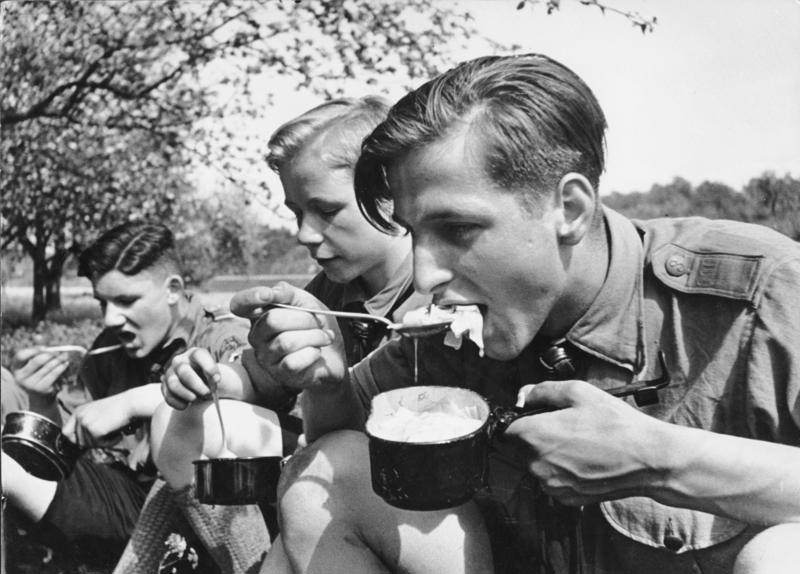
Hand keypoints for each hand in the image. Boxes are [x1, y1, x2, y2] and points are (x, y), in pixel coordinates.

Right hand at [12, 348, 69, 396]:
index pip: (20, 355)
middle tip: (60, 351)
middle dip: (50, 354)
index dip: (33, 350)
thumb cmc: (39, 375)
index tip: (45, 347)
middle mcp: (20, 377)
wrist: (42, 397)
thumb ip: (37, 350)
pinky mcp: (41, 389)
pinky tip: (66, 364)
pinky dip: (61, 367)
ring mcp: (30, 384)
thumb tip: (38, 336)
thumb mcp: (35, 364)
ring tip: (66, 356)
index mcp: (16, 368)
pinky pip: (54, 374)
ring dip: (59, 360)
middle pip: (37, 361)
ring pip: (48, 367)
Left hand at [62, 395, 131, 447]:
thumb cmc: (120, 409)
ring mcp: (85, 423)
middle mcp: (79, 416)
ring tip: (115, 431)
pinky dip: (111, 442)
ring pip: (90, 445)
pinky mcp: (94, 430)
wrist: (132, 404)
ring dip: (104, 442)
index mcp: (79, 411)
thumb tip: (81, 445)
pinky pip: (100, 445)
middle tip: (108, 435)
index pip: (66, 433)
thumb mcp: (99, 414)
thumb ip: (89, 425)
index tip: (88, 442)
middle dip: (94, 442)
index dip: (76, 440)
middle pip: (78, 442)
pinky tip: (118, 433)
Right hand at [161, 347, 217, 409]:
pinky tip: (186, 404)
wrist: (201, 388)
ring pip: (173, 384)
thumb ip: (216, 377)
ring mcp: (170, 374)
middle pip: (184, 372)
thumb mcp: (216, 376)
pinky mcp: (164, 387)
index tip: (217, 380)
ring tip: (195, 399)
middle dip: (197, 385)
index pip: (199, 355)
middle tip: (207, 393)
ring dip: (186, 394)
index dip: (209, 367)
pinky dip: (178, 403)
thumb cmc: (210, 379)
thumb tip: (214, 380)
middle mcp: (180, 361)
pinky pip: (168, 396)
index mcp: (195, 354)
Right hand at [230, 281, 346, 391]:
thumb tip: (271, 292)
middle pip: (272, 320)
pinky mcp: (281, 374)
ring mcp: (267, 357)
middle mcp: (257, 336)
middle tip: (320, 321)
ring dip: (314, 336)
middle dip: (304, 318)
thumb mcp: (304, 301)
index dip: (250, 297)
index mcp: (259, 315)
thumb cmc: (315, 324)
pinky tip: (318, 352)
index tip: (267, 295)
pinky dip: (312, 353)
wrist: (336, 351)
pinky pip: (293, 362)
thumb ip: (287, 293)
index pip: (240, 304)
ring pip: (286, 342)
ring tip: (324, 336)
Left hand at [506, 380, 664, 505]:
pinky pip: (552, 480)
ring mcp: (550, 484)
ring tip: (579, 443)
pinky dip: (562, 470)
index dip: (520, 419)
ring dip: (549, 454)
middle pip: (520, 447)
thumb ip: (542, 391)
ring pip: (536, 464)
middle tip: (565, 427)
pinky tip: (584, 459)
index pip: (507, 429)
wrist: (647, 459)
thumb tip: (524, 395)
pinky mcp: (565, 498)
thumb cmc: (615, 424)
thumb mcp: (578, 392)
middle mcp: (537, 464)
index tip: (535, 416)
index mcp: (534, 435)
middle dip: (536, 436)